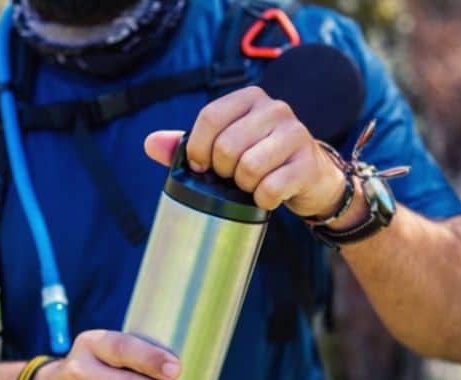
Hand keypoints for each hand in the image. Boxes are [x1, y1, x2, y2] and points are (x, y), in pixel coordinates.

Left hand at [144, 86, 349, 218]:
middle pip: (227, 146)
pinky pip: (270, 188)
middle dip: (222, 171)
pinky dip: (263, 200)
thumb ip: (188, 143)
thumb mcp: (225, 145)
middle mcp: (275, 109)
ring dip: (243, 186)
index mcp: (250, 98)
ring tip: (251, 184)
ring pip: (248, 168)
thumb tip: (150, 143)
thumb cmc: (261, 158)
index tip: (200, 165)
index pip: (210, 117)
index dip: (197, 147)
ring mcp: (295, 134)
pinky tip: (268, 196)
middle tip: (232, 178)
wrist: (310, 178)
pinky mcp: (307, 164)